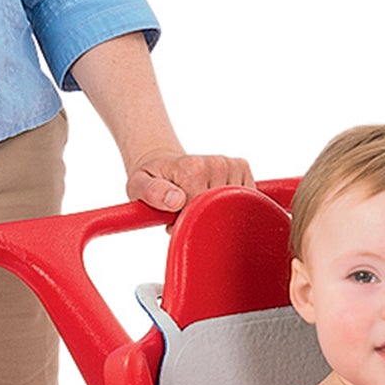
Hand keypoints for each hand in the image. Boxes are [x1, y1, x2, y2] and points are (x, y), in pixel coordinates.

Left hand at [124, 148, 254, 211]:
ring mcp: (231, 165)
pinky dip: (231, 205)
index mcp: (192, 168)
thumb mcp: (138, 185)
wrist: (164, 163)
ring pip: (233, 207)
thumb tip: (175, 200)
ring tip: (198, 203)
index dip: (187, 221)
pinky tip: (215, 199)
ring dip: (216, 212)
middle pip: (218, 210)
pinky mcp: (242, 168)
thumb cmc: (151, 179)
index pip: (199, 210)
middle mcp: (216, 163)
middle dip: (202, 217)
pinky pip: (246, 198)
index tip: (175, 216)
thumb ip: (151, 193)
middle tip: (185, 211)